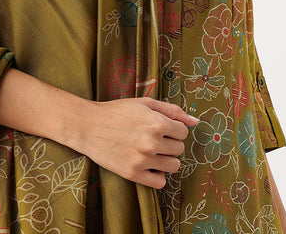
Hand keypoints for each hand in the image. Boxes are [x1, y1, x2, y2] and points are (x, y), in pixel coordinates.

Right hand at [75, 97, 198, 188]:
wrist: (89, 126)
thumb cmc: (117, 111)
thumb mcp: (145, 103)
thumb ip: (172, 110)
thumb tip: (196, 122)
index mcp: (156, 122)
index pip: (183, 132)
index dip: (174, 129)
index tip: (161, 127)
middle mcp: (151, 142)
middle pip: (179, 149)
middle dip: (170, 143)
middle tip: (153, 137)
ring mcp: (142, 160)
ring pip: (173, 166)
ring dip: (166, 159)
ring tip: (151, 151)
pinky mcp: (133, 174)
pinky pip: (160, 182)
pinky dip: (157, 175)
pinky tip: (148, 165)